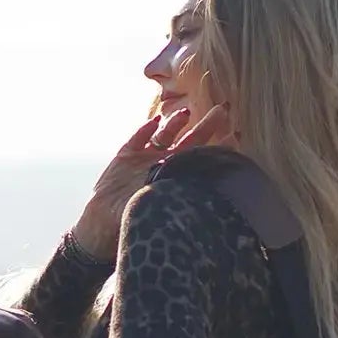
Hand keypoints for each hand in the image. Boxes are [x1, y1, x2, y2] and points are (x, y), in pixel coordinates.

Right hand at [73, 99, 234, 258]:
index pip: (204, 159)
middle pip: (191, 141)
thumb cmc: (134, 225)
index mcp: (179, 179)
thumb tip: (205, 196)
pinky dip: (146, 129)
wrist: (102, 227)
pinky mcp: (125, 156)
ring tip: (186, 113)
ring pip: (166, 135)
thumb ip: (180, 198)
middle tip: (222, 110)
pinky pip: (138, 137)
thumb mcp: (162, 210)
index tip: (235, 134)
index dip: (218, 146)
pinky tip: (155, 121)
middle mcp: (165, 166)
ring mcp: (145, 158)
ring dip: (176, 123)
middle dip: (206, 126)